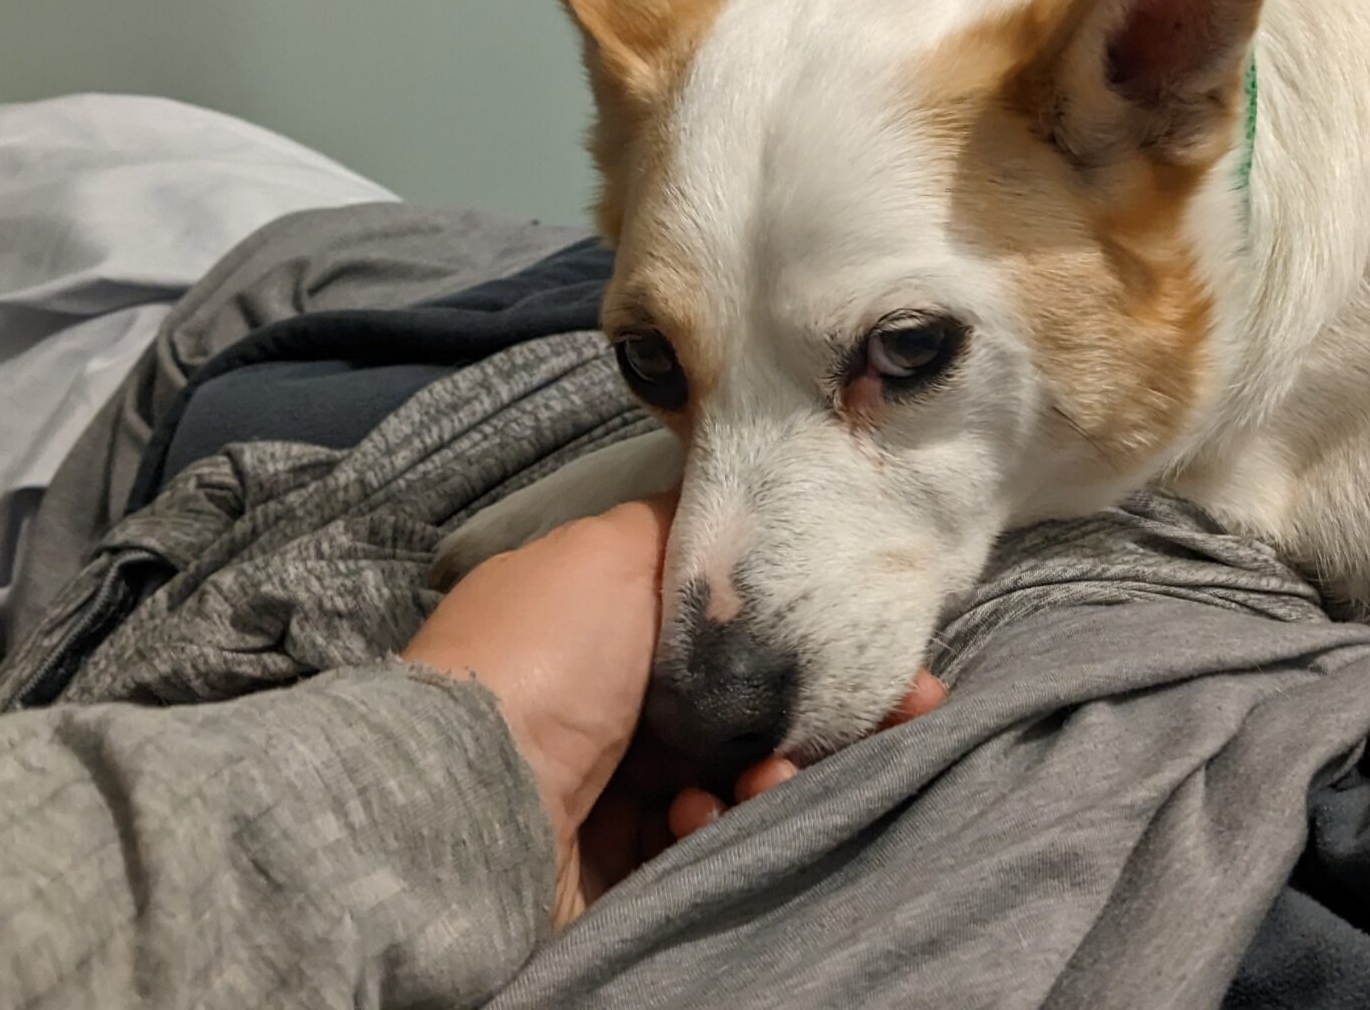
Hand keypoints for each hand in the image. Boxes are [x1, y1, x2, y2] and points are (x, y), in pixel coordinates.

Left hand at [403, 493, 948, 925]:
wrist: (470, 803)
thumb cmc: (546, 655)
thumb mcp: (615, 547)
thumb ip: (686, 526)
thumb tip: (744, 510)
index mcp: (596, 614)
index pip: (719, 615)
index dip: (799, 621)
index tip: (876, 635)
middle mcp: (604, 693)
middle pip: (740, 695)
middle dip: (819, 704)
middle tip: (900, 708)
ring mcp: (609, 782)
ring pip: (734, 768)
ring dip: (780, 768)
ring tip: (779, 772)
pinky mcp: (618, 858)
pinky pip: (706, 834)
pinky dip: (726, 820)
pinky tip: (715, 809)